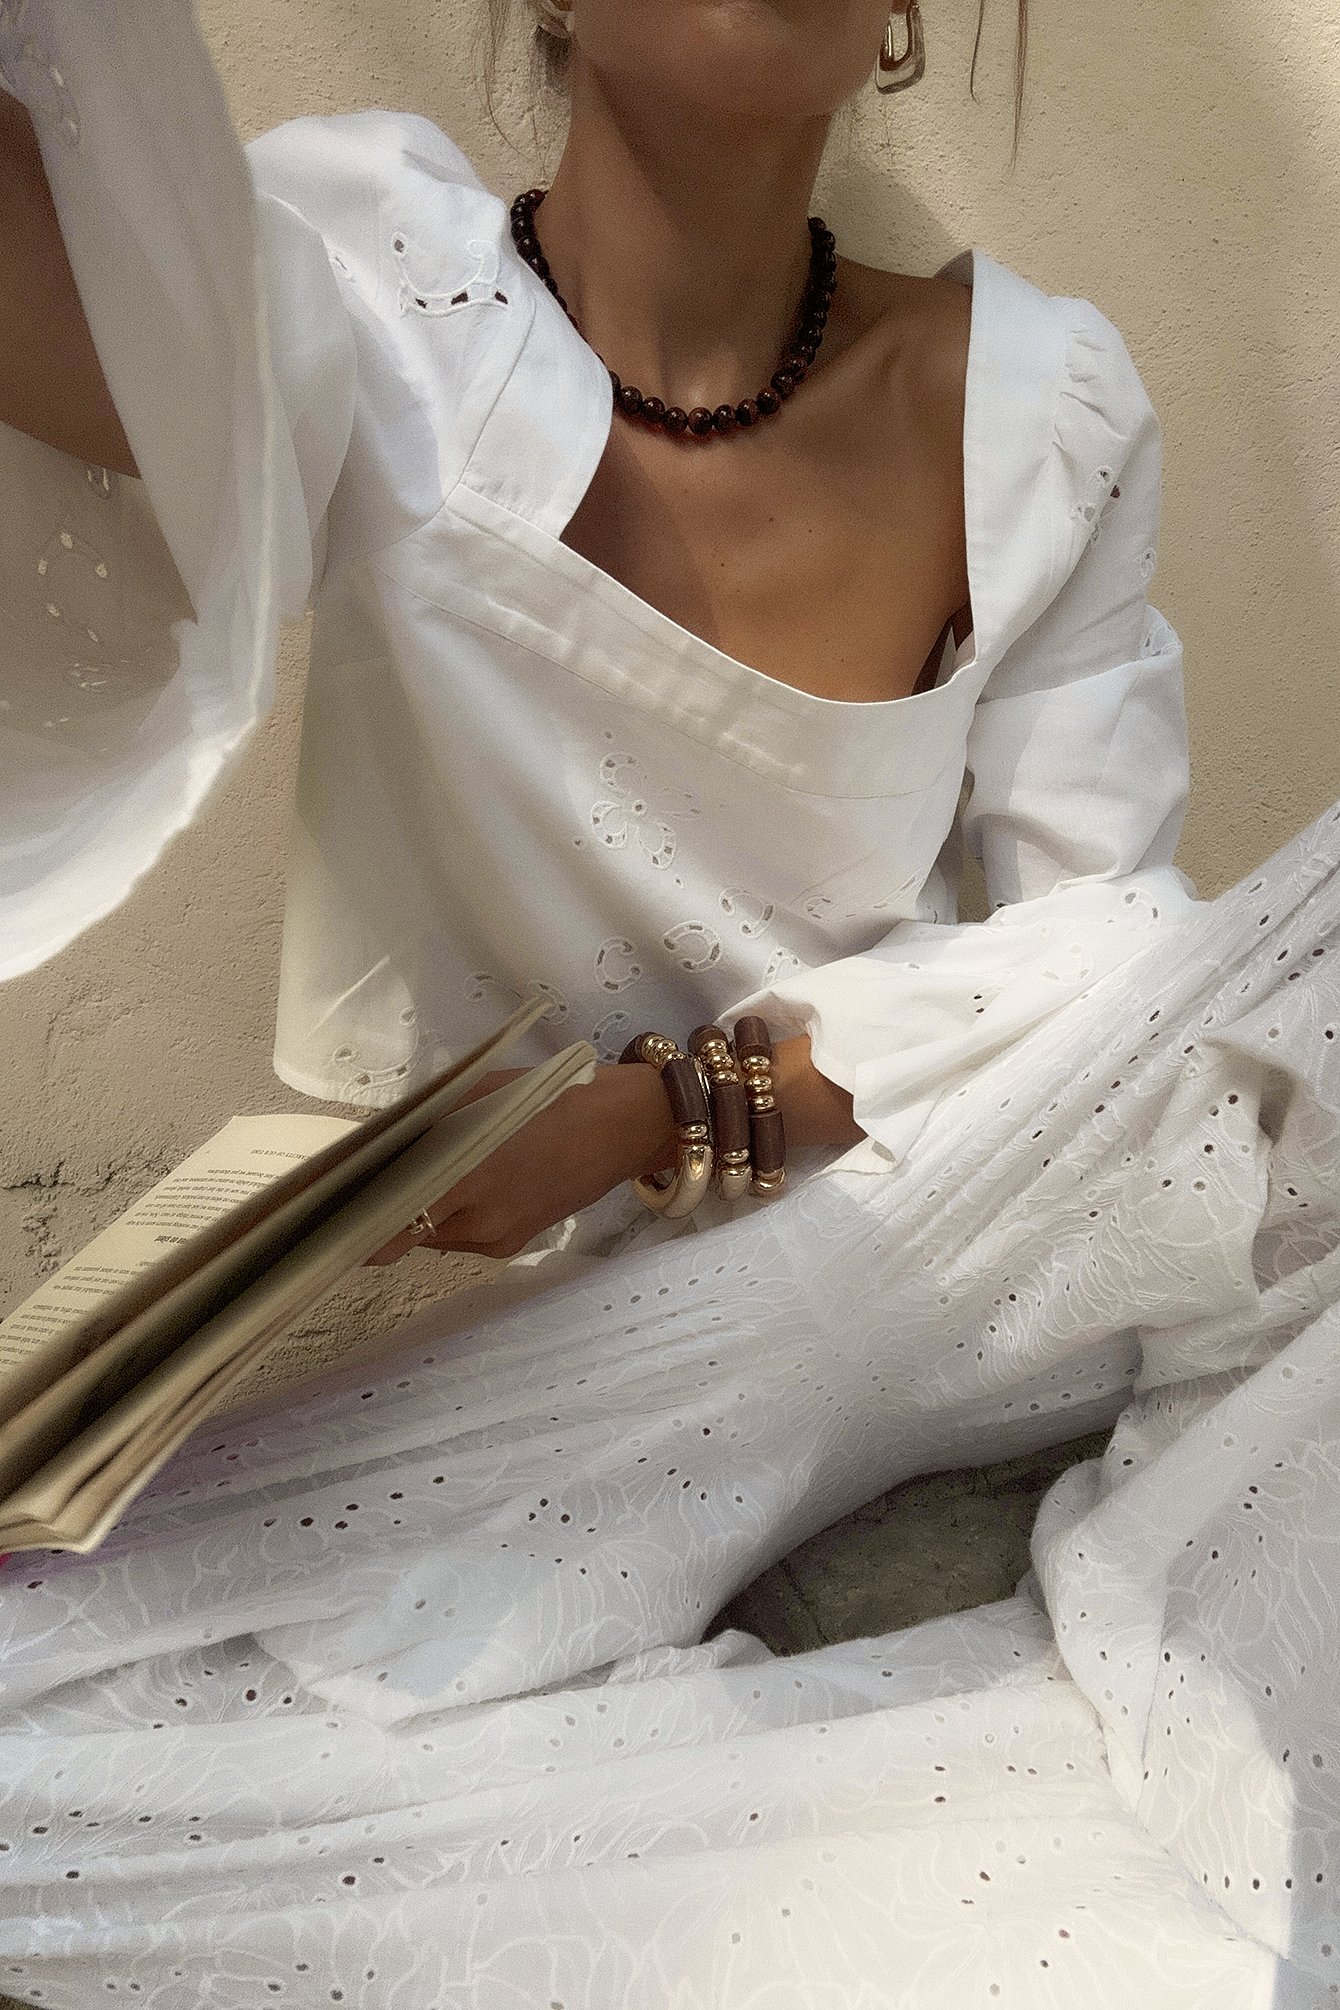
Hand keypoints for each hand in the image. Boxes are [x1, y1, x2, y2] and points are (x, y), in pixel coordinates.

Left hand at [364, 1035, 862, 1265]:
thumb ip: (424, 1127)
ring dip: (416, 1214)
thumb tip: (367, 1145)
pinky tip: (457, 1187)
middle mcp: (476, 1222)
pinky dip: (450, 1217)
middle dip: (380, 1214)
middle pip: (402, 1234)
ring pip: (432, 1237)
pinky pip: (463, 1237)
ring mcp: (496, 1239)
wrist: (625, 1128)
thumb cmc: (549, 1097)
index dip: (349, 1226)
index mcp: (464, 1180)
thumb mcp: (479, 1098)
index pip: (383, 1227)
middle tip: (354, 1192)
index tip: (321, 1215)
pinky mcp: (515, 1244)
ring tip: (408, 1181)